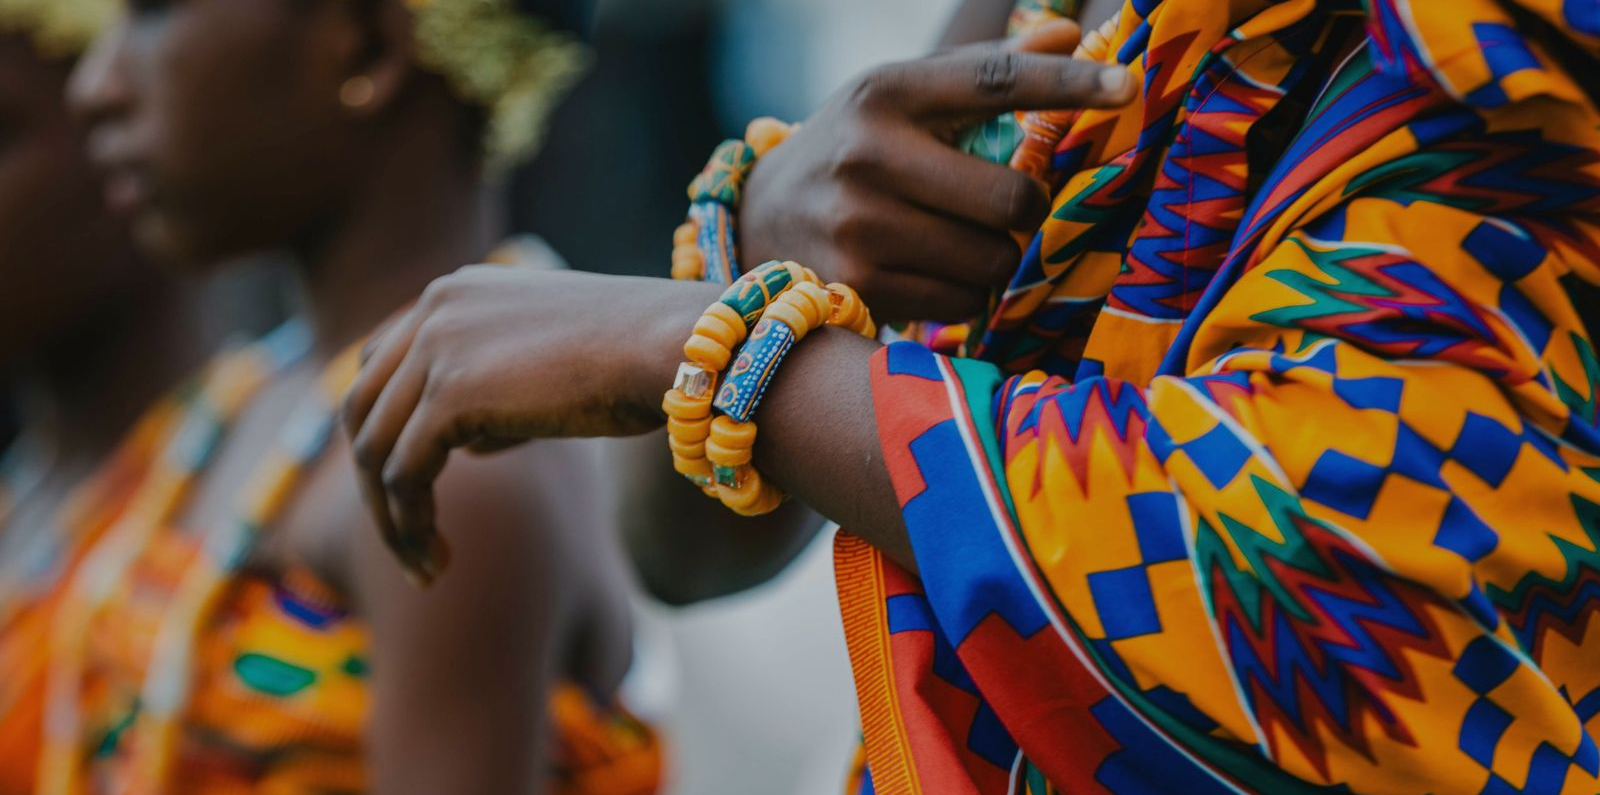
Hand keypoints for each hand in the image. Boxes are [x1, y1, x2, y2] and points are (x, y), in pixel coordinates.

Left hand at [342, 265, 716, 579]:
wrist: (679, 349)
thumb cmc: (641, 364)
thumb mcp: (551, 366)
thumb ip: (499, 391)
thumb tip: (470, 443)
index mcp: (455, 292)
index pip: (381, 366)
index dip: (386, 432)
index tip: (413, 492)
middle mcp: (434, 308)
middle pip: (362, 409)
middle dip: (376, 485)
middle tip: (407, 543)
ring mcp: (437, 346)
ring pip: (374, 449)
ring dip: (391, 518)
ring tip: (425, 567)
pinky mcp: (450, 395)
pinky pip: (402, 475)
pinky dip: (410, 525)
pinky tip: (439, 561)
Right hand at [738, 21, 1133, 322]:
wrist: (757, 218)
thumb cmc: (855, 149)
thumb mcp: (903, 97)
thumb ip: (983, 71)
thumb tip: (1070, 33)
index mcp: (887, 91)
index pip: (995, 81)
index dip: (1066, 86)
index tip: (1126, 88)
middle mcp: (867, 152)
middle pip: (1010, 197)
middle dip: (1023, 210)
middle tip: (1001, 207)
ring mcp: (859, 223)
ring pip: (991, 259)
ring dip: (994, 259)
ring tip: (952, 242)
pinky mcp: (856, 285)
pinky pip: (961, 301)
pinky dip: (962, 294)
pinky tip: (927, 274)